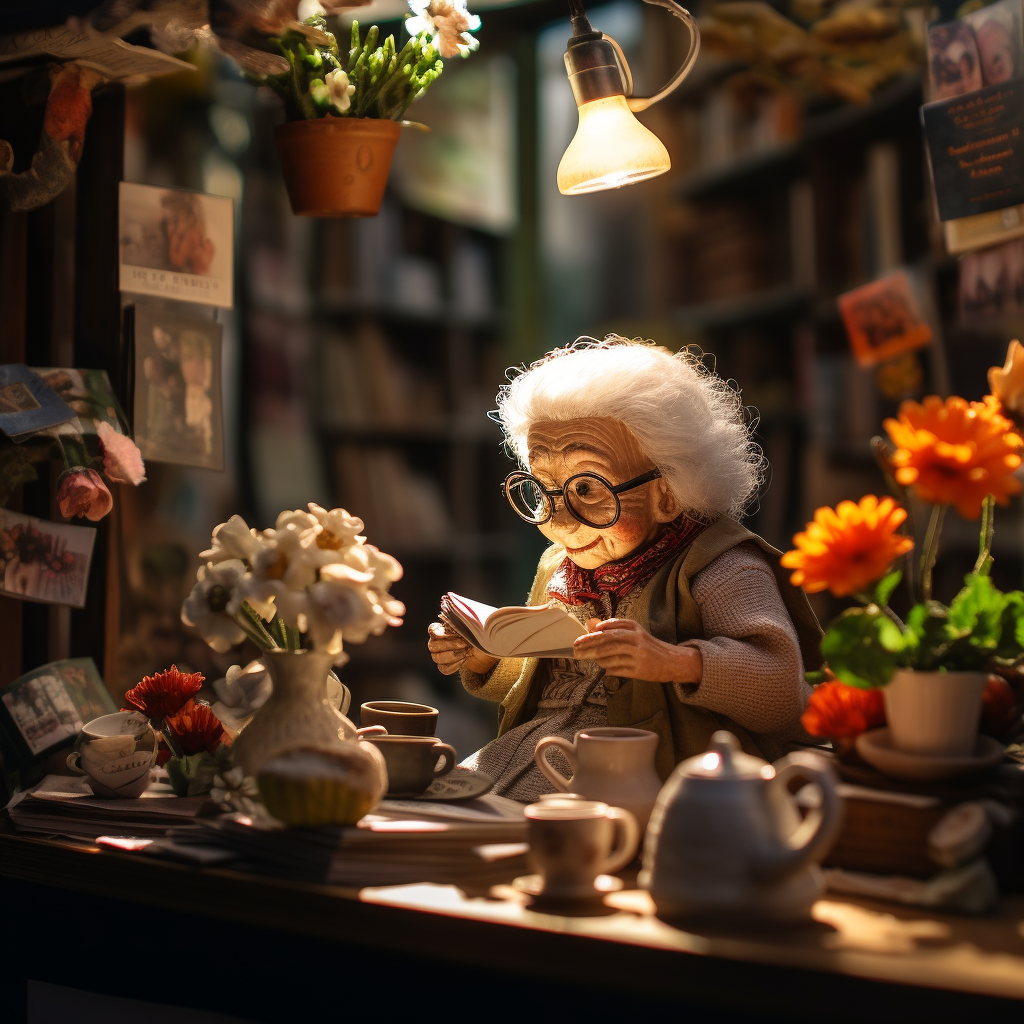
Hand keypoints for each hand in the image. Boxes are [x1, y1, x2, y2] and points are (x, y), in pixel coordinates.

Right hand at [427, 621, 498, 675]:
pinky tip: (464, 660)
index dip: (441, 633)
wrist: (481, 647)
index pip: (432, 630)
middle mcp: (435, 642)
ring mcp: (438, 655)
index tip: (456, 633)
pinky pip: (444, 668)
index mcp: (439, 629)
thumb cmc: (474, 632)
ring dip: (453, 656)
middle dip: (450, 645)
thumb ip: (462, 618)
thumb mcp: (470, 623)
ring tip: (466, 652)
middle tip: (465, 644)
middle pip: (433, 646)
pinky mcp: (444, 666)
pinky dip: (454, 665)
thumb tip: (458, 613)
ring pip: (437, 658)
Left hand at [572, 617, 701, 682]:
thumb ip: (614, 628)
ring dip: (598, 659)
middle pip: (607, 641)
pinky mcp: (639, 671)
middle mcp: (636, 640)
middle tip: (576, 649)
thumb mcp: (634, 633)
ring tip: (592, 659)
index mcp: (634, 628)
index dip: (592, 634)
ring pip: (611, 657)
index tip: (580, 639)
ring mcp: (638, 656)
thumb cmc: (649, 646)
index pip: (609, 628)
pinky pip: (617, 670)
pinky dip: (608, 670)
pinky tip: (606, 669)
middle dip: (589, 645)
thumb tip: (591, 625)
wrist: (672, 662)